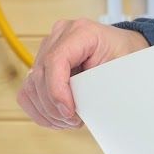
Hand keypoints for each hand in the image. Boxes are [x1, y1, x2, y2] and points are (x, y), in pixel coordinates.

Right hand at [17, 18, 149, 128]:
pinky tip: (56, 118)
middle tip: (74, 121)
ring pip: (31, 86)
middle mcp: (60, 36)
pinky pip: (28, 91)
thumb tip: (81, 108)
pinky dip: (39, 109)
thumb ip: (100, 86)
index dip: (57, 91)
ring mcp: (48, 49)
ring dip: (47, 111)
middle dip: (54, 106)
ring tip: (69, 120)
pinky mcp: (41, 64)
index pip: (55, 61)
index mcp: (81, 32)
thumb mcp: (120, 70)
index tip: (69, 112)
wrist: (123, 51)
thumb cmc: (124, 57)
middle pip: (40, 76)